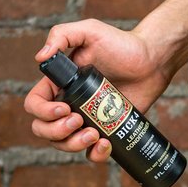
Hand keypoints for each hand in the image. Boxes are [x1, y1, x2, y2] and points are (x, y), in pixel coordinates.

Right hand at [24, 19, 172, 162]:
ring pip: (64, 145)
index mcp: (59, 84)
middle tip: (80, 120)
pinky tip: (105, 144)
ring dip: (73, 145)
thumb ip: (61, 35)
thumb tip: (40, 57)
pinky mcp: (106, 132)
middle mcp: (68, 104)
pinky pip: (90, 153)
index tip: (65, 108)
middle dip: (57, 132)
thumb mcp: (90, 31)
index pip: (34, 104)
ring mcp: (86, 120)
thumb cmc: (122, 44)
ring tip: (96, 134)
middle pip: (44, 130)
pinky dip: (94, 155)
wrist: (153, 63)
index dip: (43, 112)